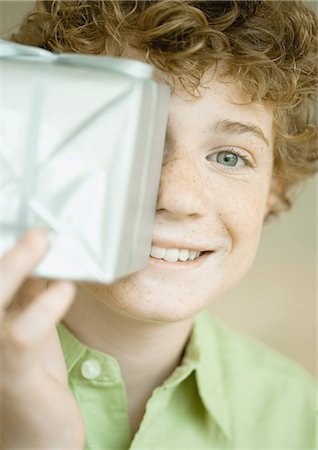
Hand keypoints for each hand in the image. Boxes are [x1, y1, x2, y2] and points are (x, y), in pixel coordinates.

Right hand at [0, 229, 84, 448]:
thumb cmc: (31, 376)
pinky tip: (65, 290)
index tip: (26, 224)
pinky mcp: (13, 373)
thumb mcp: (30, 327)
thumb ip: (30, 296)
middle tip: (36, 227)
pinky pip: (20, 334)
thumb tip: (45, 256)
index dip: (7, 252)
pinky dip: (44, 307)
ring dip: (16, 266)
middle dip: (7, 253)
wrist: (37, 435)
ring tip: (43, 241)